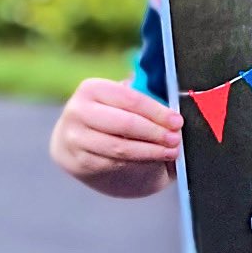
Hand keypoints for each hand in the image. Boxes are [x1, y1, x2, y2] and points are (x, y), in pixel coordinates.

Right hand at [49, 78, 183, 193]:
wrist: (81, 143)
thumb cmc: (111, 117)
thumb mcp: (122, 102)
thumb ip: (143, 98)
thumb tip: (171, 106)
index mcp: (92, 89)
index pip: (130, 98)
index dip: (157, 111)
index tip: (176, 121)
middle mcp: (78, 112)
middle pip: (125, 124)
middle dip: (155, 132)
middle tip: (175, 138)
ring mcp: (75, 139)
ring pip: (120, 148)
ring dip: (151, 151)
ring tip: (170, 151)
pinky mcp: (78, 162)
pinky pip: (113, 164)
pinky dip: (138, 162)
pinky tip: (153, 159)